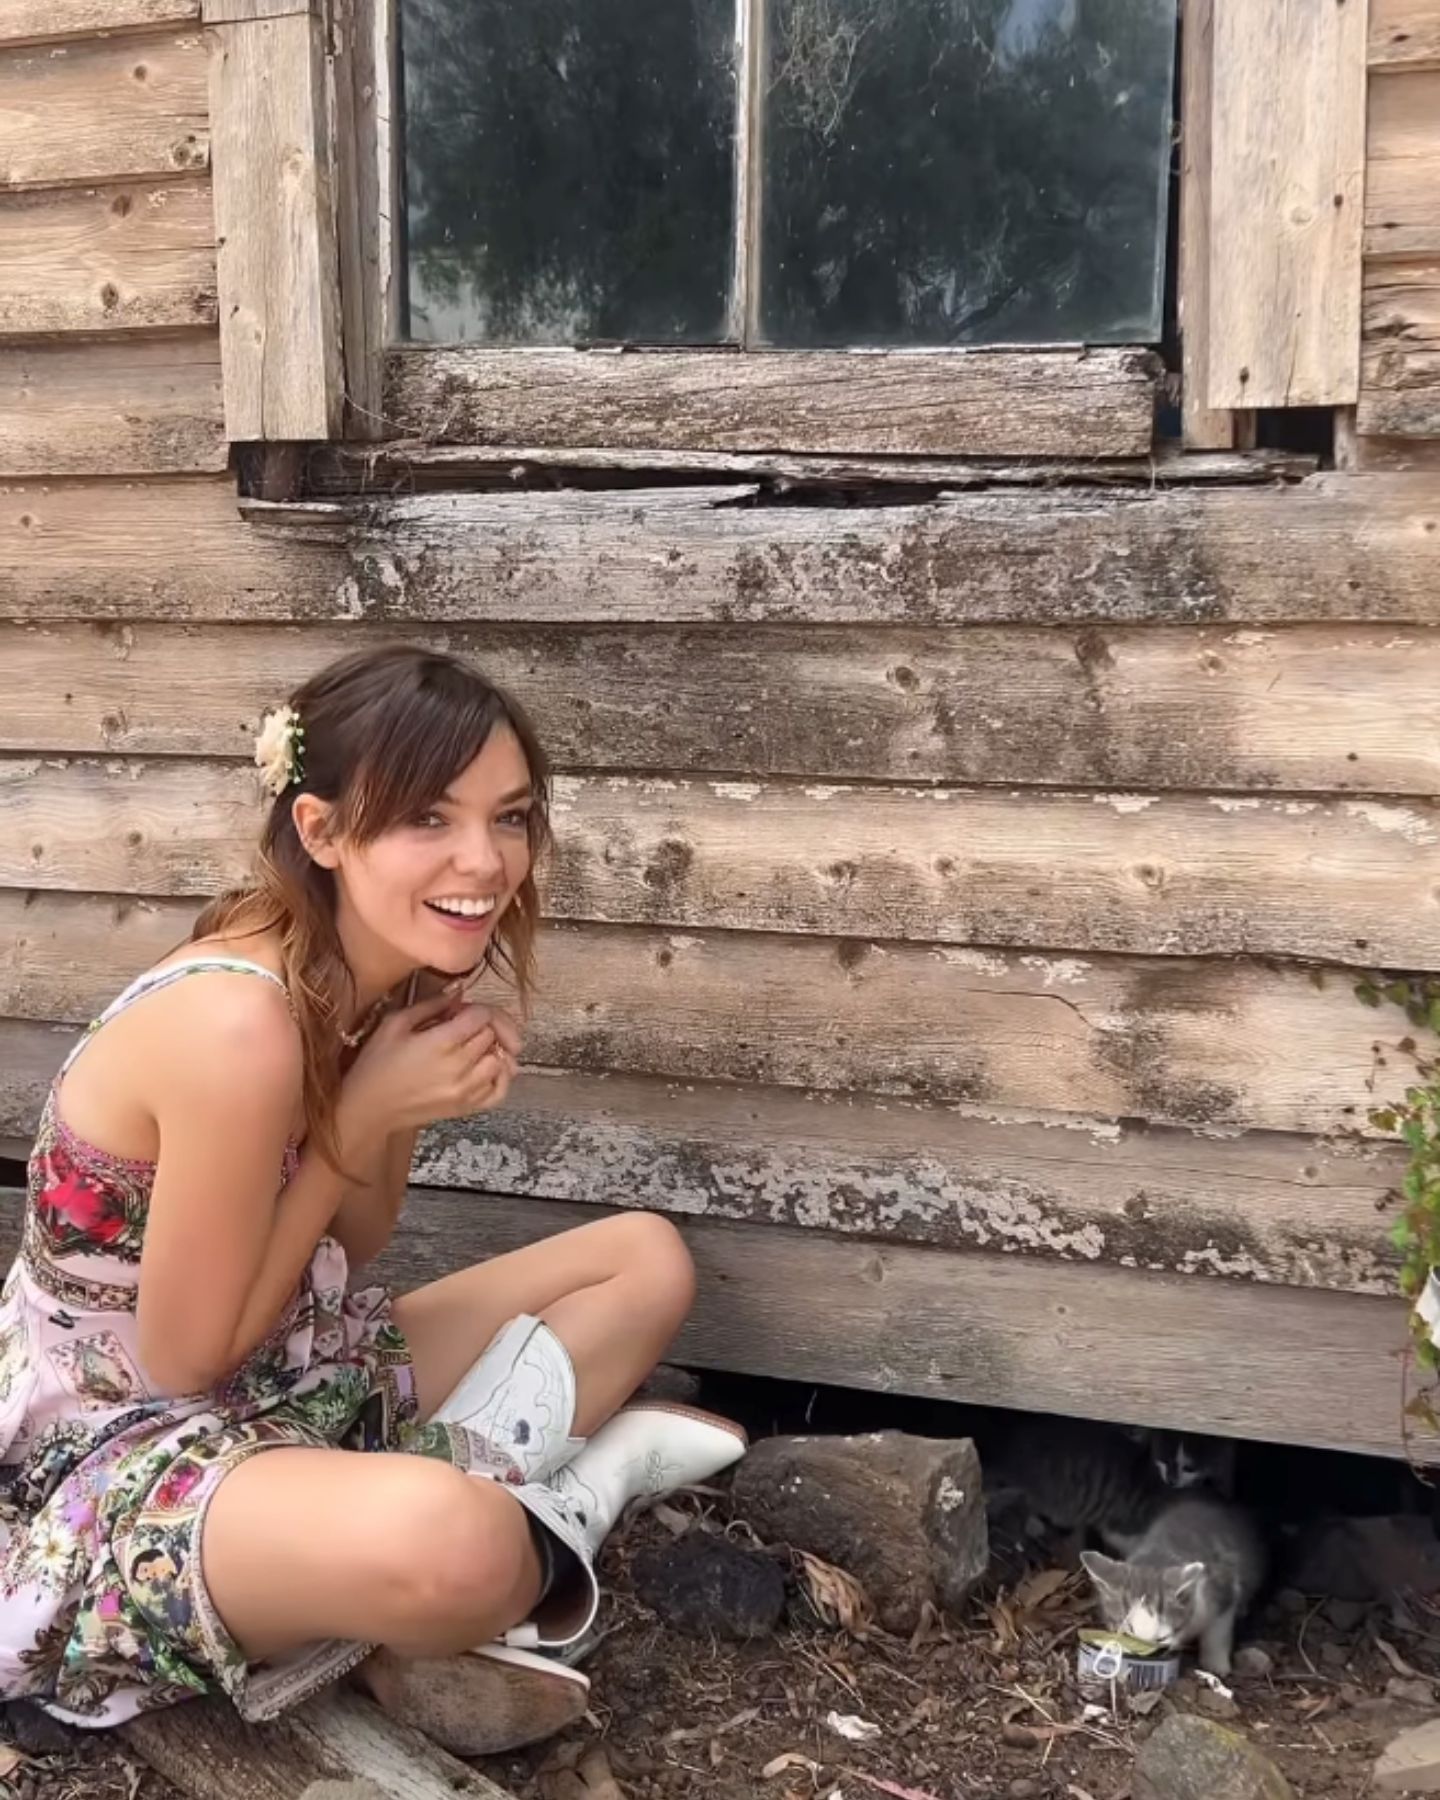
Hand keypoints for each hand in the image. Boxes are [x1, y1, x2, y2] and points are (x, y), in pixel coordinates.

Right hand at [340, 991, 522, 1138]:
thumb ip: (431, 1004)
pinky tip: (486, 1067)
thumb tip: (459, 991)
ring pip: (502, 1061)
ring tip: (473, 1046)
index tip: (458, 1012)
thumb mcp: (395, 1023)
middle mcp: (459, 1067)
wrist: (368, 1107)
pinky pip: (500, 1090)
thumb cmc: (376, 1064)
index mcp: (442, 1043)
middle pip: (493, 1035)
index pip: (482, 1016)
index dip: (474, 1009)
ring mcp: (466, 1091)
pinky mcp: (466, 1108)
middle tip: (463, 1027)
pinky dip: (500, 1076)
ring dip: (492, 1049)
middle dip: (482, 1026)